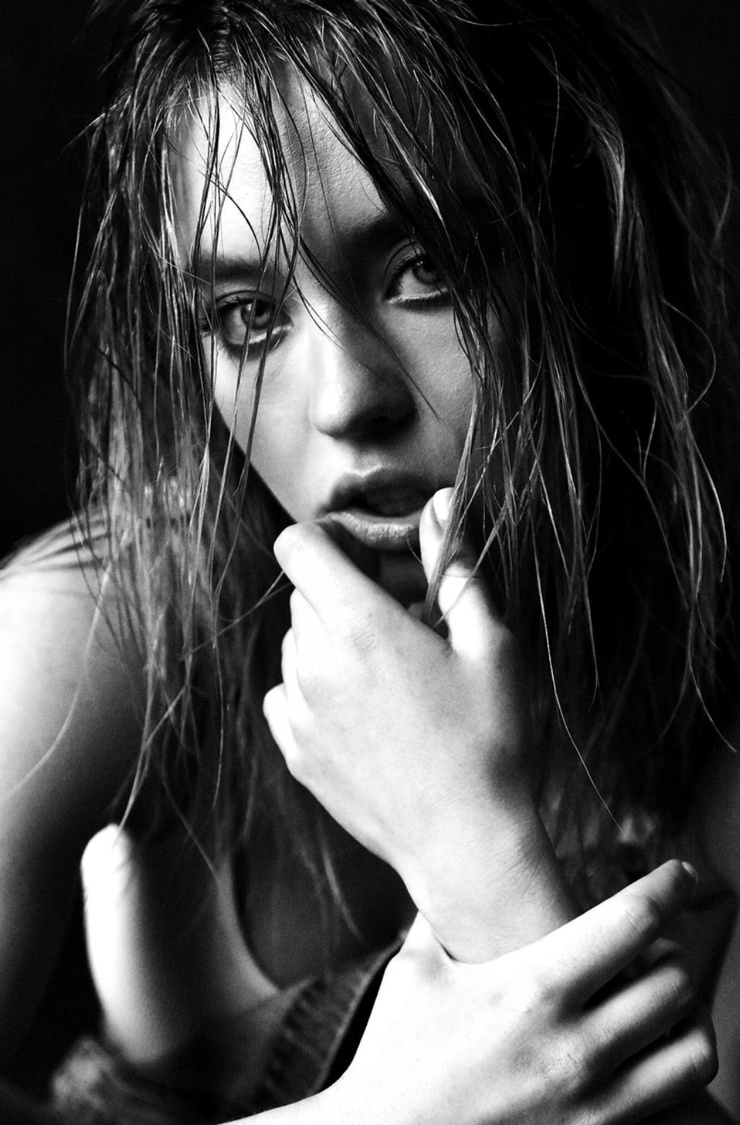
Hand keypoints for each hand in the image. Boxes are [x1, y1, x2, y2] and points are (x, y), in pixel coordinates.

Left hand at [263, 490, 563, 956]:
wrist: (464, 843)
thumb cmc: (489, 740)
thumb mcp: (489, 645)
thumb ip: (456, 567)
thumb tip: (438, 504)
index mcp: (360, 625)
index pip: (297, 545)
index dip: (328, 538)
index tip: (368, 559)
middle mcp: (314, 661)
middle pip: (304, 593)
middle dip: (345, 592)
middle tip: (402, 621)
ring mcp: (299, 710)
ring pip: (296, 643)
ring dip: (332, 640)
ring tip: (390, 674)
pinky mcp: (295, 751)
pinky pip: (287, 692)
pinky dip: (315, 688)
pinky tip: (364, 711)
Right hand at [321, 862, 715, 1124]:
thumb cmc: (393, 1056)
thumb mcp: (413, 972)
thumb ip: (440, 916)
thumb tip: (444, 874)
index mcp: (533, 988)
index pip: (631, 922)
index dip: (667, 889)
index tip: (680, 875)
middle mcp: (575, 1045)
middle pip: (675, 981)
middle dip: (672, 950)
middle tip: (655, 942)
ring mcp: (593, 1103)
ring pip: (692, 1048)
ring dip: (688, 1012)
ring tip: (664, 996)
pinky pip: (677, 1101)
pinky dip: (677, 1065)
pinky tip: (652, 1050)